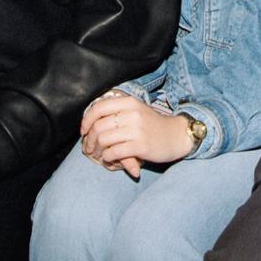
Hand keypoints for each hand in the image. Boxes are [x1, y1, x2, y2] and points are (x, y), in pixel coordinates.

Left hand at [79, 93, 193, 177]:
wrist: (176, 136)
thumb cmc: (152, 125)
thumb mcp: (136, 111)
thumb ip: (116, 112)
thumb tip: (90, 122)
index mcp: (129, 102)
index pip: (99, 107)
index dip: (86, 120)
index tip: (84, 131)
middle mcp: (132, 113)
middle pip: (98, 126)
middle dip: (89, 140)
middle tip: (88, 148)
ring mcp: (137, 129)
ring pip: (103, 139)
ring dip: (96, 150)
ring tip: (98, 155)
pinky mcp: (140, 146)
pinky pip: (113, 152)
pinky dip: (107, 157)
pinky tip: (109, 159)